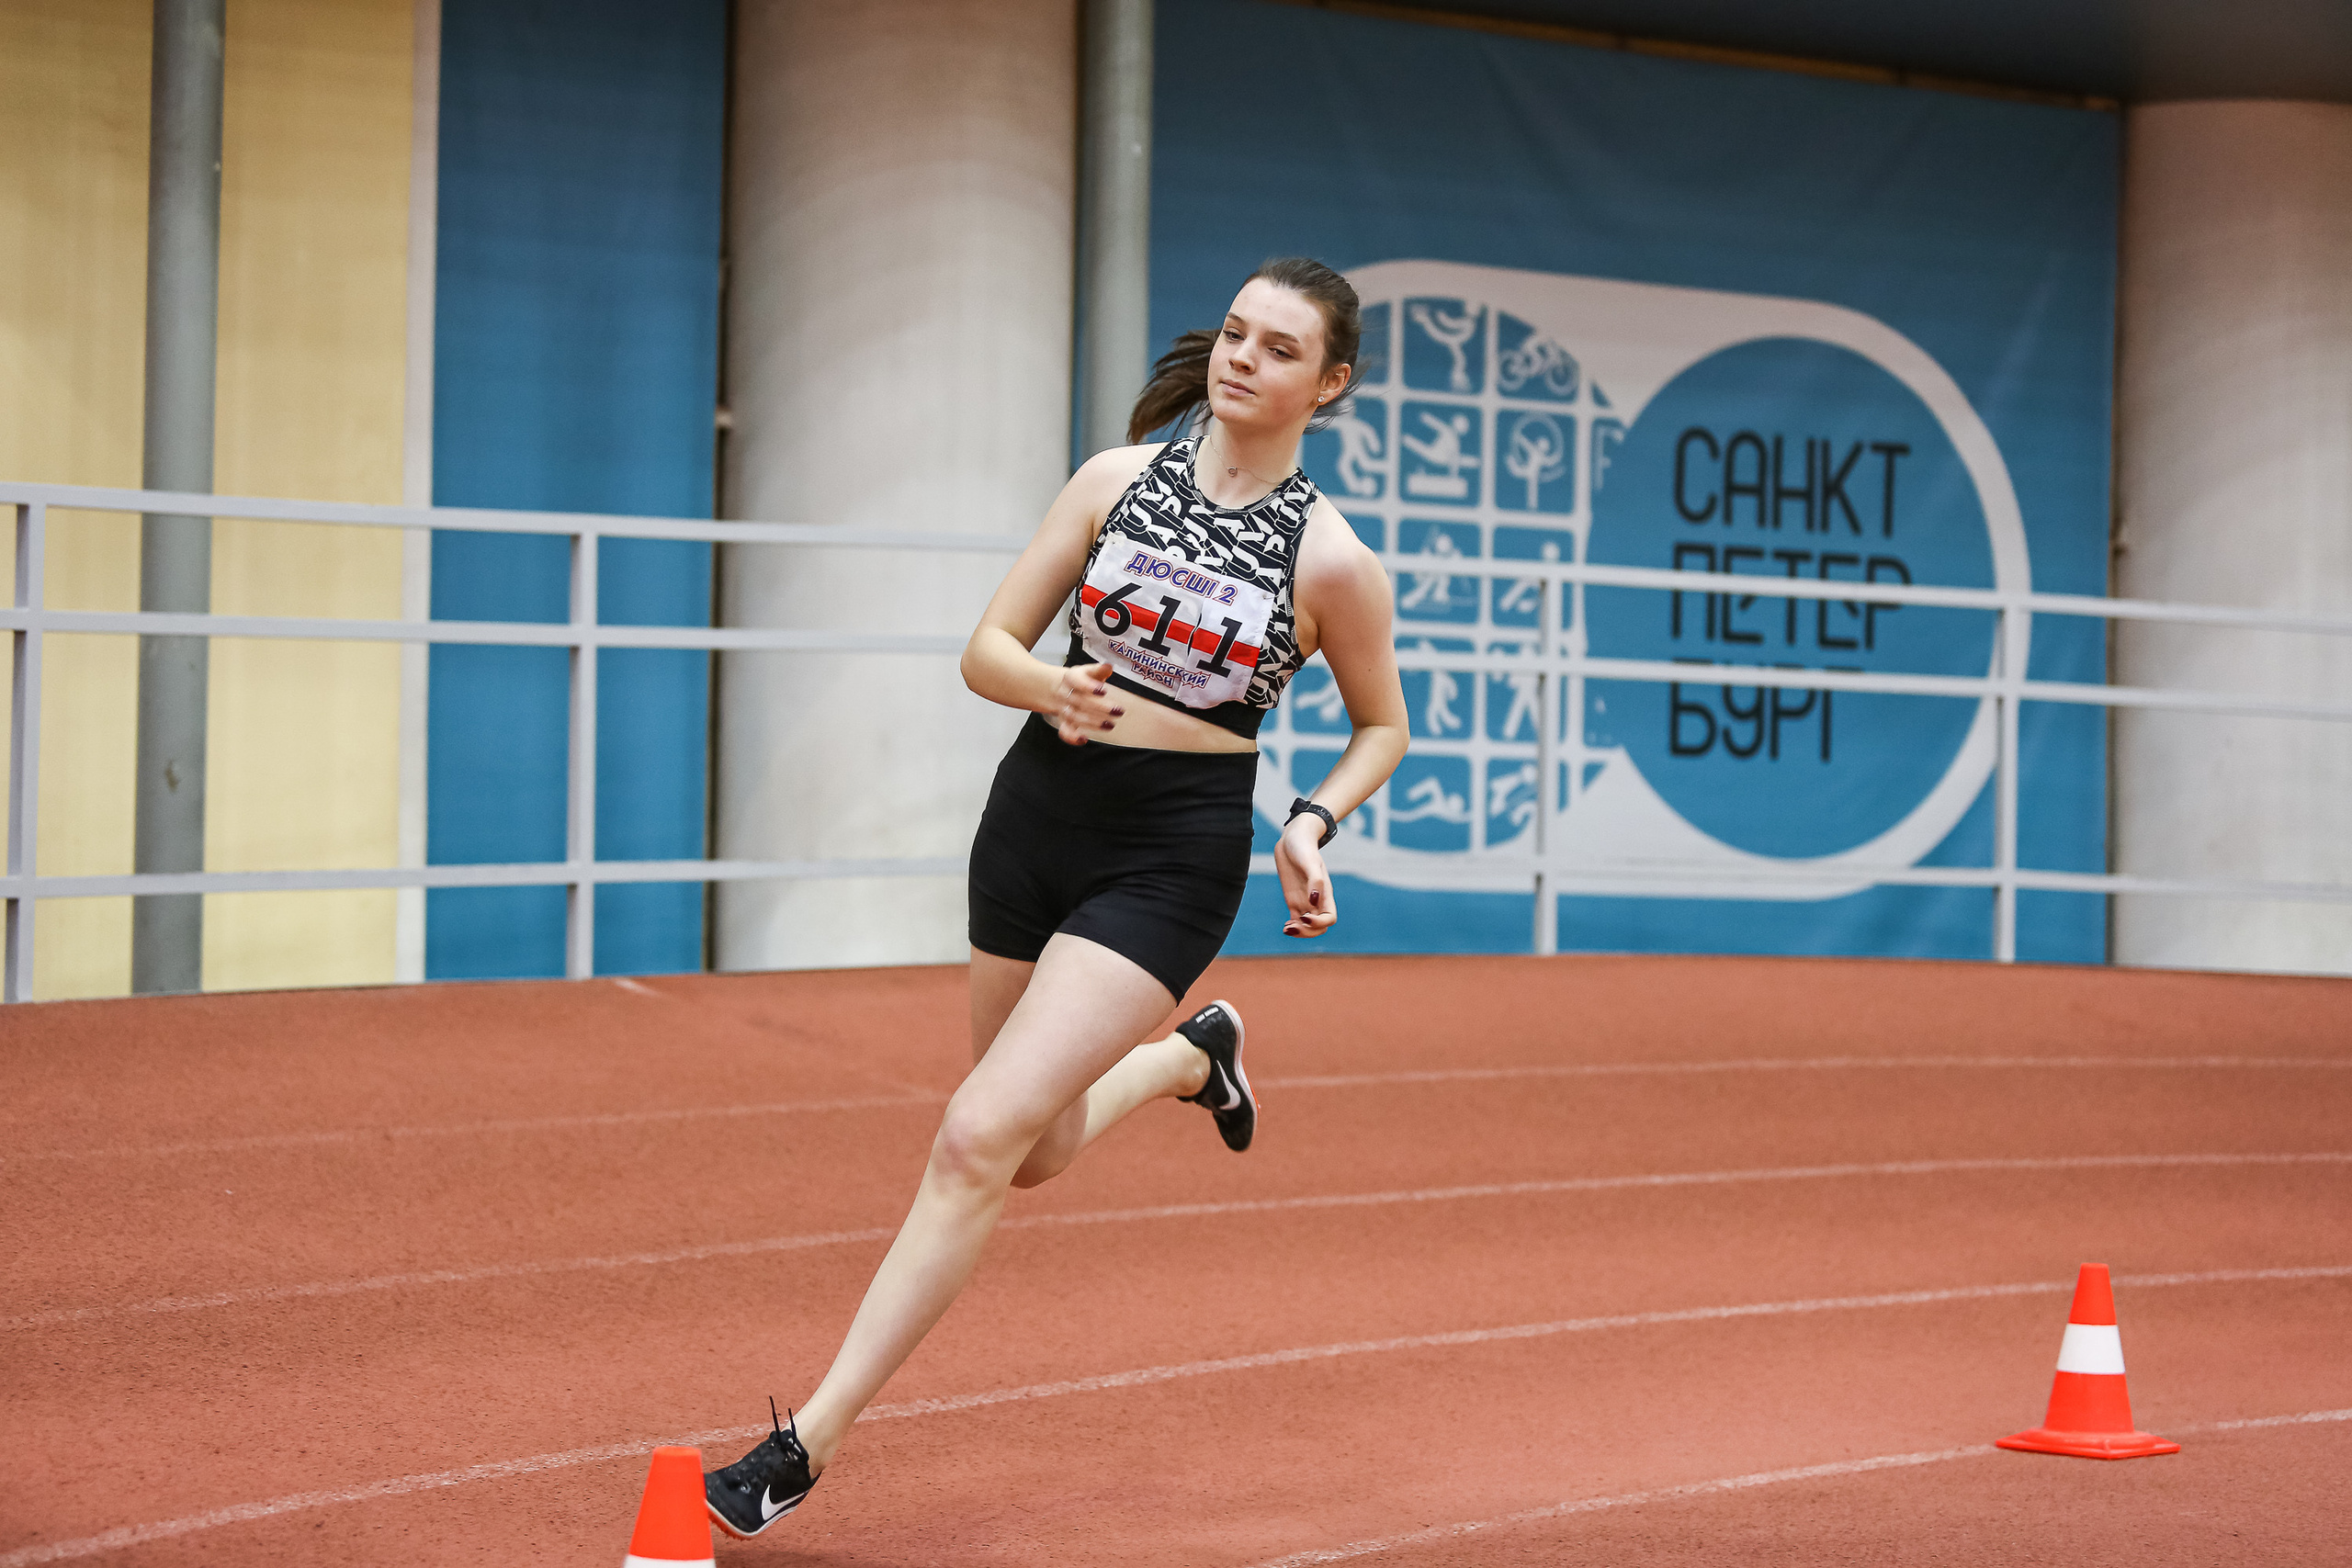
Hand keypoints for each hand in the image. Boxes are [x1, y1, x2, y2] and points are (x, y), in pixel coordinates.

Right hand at [1050, 661, 1124, 744]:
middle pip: (1080, 701)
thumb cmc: (1081, 679)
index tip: (1103, 690)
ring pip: (1075, 717)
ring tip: (1110, 725)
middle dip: (1100, 708)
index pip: (1077, 680)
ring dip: (1093, 723)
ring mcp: (1064, 708)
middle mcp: (1065, 693)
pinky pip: (1064, 730)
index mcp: (1071, 678)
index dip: (1089, 686)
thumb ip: (1099, 669)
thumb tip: (1109, 666)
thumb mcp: (1089, 671)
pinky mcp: (1064, 722)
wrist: (1060, 689)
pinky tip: (1084, 739)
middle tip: (1118, 711)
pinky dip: (1072, 737)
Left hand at [1274, 814, 1336, 937]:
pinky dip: (1293, 928)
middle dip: (1309, 932)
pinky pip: (1296, 920)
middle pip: (1320, 927)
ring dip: (1300, 932)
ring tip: (1288, 928)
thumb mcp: (1309, 861)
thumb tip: (1314, 901)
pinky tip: (1285, 928)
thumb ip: (1315, 880)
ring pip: (1308, 926)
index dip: (1318, 923)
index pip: (1329, 918)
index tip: (1304, 916)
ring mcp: (1305, 900)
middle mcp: (1317, 899)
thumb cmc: (1303, 847)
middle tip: (1293, 925)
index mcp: (1325, 892)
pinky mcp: (1293, 899)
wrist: (1292, 839)